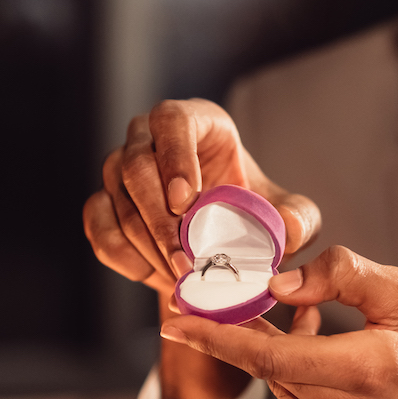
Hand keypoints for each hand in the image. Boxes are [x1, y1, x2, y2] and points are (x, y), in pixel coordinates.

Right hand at [83, 98, 319, 292]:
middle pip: (135, 166)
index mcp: (194, 121)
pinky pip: (100, 229)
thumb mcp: (285, 214)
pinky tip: (156, 275)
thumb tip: (287, 227)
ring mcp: (118, 169)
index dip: (174, 157)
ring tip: (180, 277)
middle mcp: (147, 137)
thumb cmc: (249, 211)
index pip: (172, 121)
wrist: (218, 240)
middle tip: (186, 261)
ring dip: (147, 245)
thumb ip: (297, 218)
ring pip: (116, 201)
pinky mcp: (102, 203)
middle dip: (160, 220)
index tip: (186, 201)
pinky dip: (127, 258)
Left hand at [160, 246, 397, 398]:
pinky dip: (300, 383)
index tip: (174, 318)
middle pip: (270, 366)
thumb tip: (276, 284)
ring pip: (280, 387)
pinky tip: (333, 367)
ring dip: (283, 354)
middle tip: (255, 296)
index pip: (270, 354)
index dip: (217, 335)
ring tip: (321, 328)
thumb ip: (338, 276)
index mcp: (369, 370)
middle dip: (254, 329)